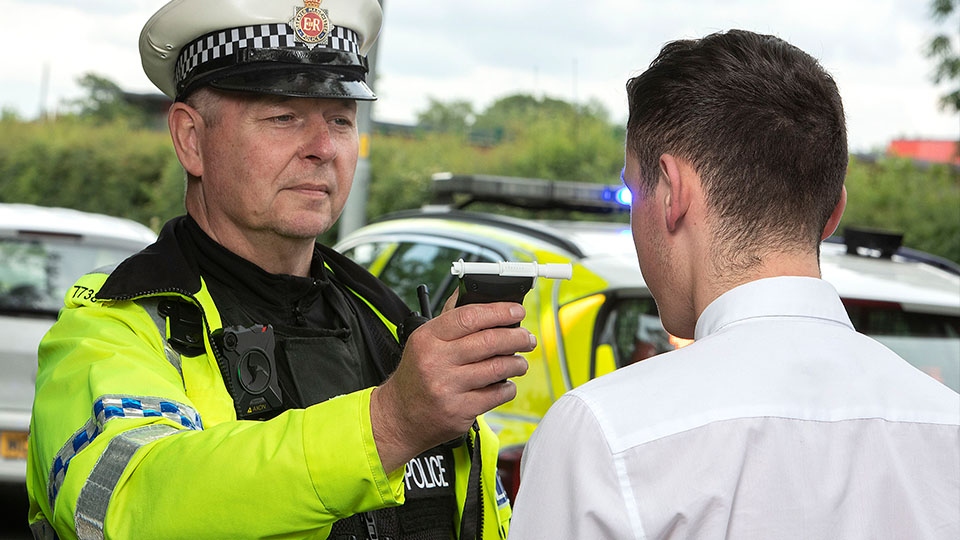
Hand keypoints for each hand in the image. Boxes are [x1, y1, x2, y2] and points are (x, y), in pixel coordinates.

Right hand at [371, 300, 534, 472]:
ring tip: (520, 362)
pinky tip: (506, 383)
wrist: (398, 416)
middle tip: (527, 338)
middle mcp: (436, 362)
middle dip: (517, 337)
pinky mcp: (459, 411)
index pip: (469, 317)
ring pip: (497, 368)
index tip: (517, 311)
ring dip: (517, 363)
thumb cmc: (415, 375)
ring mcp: (447, 388)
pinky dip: (508, 387)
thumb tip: (473, 293)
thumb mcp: (423, 341)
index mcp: (428, 338)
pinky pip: (496, 394)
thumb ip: (449, 318)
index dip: (499, 311)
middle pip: (489, 341)